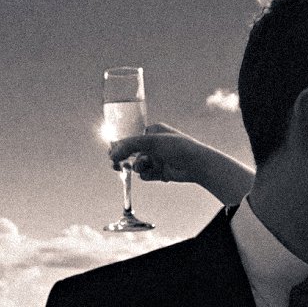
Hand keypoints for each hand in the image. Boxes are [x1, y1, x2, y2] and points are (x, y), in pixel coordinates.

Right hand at [109, 124, 253, 205]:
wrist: (196, 164)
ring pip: (137, 164)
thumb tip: (112, 153)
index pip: (130, 137)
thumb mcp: (150, 141)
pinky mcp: (160, 172)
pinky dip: (145, 174)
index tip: (111, 151)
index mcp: (152, 132)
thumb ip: (129, 145)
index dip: (120, 144)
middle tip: (114, 164)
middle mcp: (154, 145)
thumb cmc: (177, 147)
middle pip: (131, 152)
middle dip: (123, 158)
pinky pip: (145, 174)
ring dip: (136, 167)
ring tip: (139, 167)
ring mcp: (157, 158)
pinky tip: (151, 173)